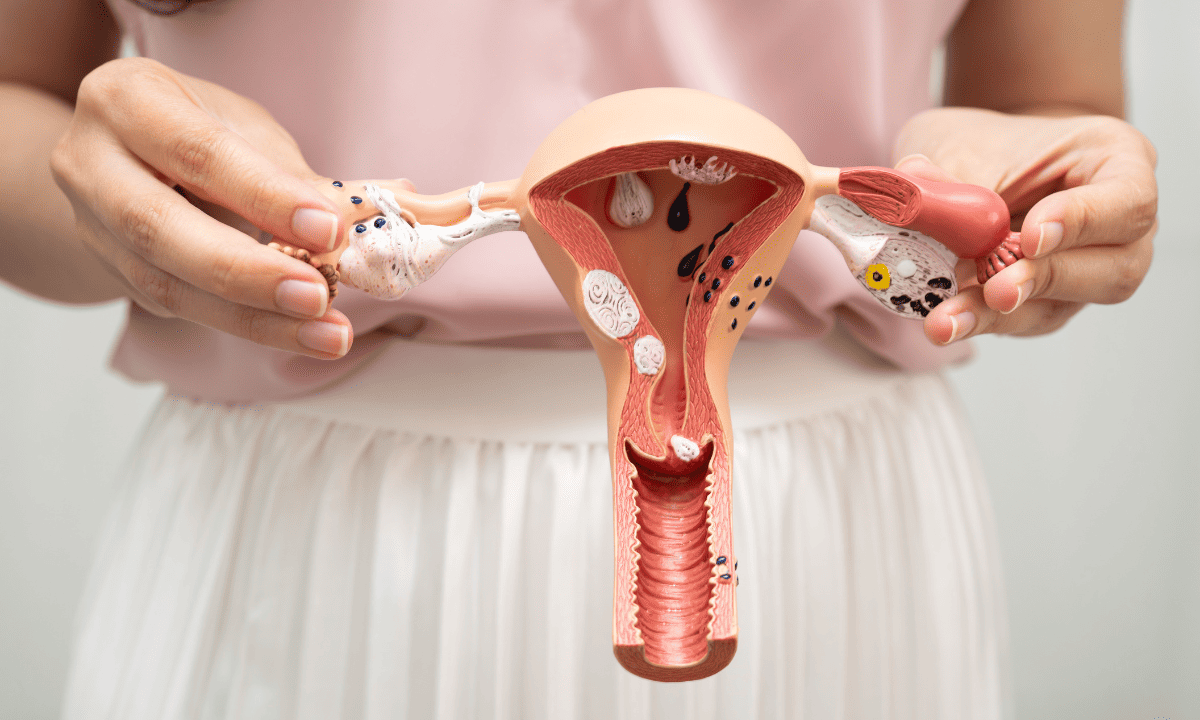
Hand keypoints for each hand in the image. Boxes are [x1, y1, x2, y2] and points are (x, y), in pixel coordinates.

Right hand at [50, 57, 353, 357]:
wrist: (130, 156)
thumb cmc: (200, 129)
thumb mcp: (248, 132)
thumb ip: (305, 179)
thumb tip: (397, 207)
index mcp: (126, 101)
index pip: (198, 153)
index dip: (265, 196)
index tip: (330, 232)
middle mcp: (91, 163)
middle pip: (162, 228)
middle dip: (249, 272)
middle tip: (320, 297)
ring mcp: (92, 226)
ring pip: (169, 285)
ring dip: (257, 319)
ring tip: (328, 334)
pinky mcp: (115, 275)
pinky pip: (181, 309)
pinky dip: (247, 325)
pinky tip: (300, 333)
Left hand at [893, 108, 1157, 343]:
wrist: (977, 163)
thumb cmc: (983, 143)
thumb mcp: (957, 142)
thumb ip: (946, 177)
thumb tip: (913, 200)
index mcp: (1116, 162)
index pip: (1128, 201)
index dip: (1084, 222)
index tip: (1031, 237)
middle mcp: (1116, 225)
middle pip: (1114, 268)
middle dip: (1045, 280)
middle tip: (996, 290)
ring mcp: (1086, 271)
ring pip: (1062, 306)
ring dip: (999, 316)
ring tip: (946, 320)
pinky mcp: (1047, 304)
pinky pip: (1021, 321)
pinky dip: (979, 321)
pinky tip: (944, 320)